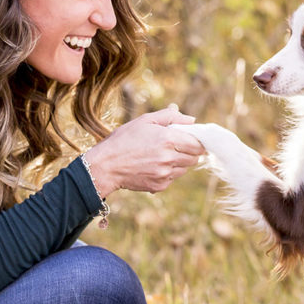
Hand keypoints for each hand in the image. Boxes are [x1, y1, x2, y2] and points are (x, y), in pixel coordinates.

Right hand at [83, 105, 204, 194]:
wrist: (105, 166)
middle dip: (189, 151)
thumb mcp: (145, 121)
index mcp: (167, 138)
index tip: (192, 139)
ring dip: (179, 162)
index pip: (198, 144)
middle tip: (176, 145)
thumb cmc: (123, 140)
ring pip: (185, 168)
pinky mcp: (160, 186)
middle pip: (195, 158)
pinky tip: (153, 165)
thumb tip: (192, 120)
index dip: (198, 141)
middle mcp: (169, 157)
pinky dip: (168, 172)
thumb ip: (171, 117)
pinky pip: (173, 178)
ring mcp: (165, 174)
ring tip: (161, 155)